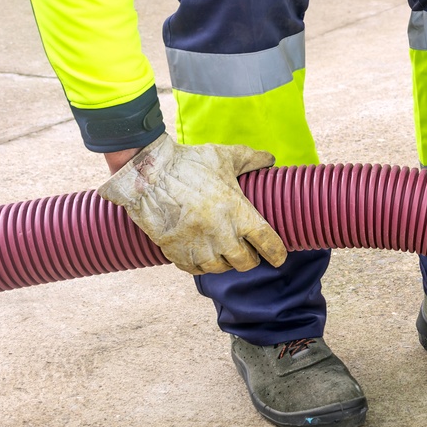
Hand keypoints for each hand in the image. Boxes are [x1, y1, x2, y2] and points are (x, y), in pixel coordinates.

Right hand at [98, 133, 286, 274]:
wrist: (147, 173)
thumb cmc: (189, 163)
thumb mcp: (224, 157)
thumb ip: (251, 159)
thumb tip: (270, 160)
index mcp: (239, 213)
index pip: (268, 243)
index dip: (277, 253)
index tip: (279, 257)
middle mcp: (222, 235)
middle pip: (246, 262)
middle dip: (250, 258)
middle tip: (248, 250)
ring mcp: (198, 247)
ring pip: (221, 268)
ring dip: (225, 261)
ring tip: (223, 250)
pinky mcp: (176, 253)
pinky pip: (196, 270)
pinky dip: (201, 264)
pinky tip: (202, 253)